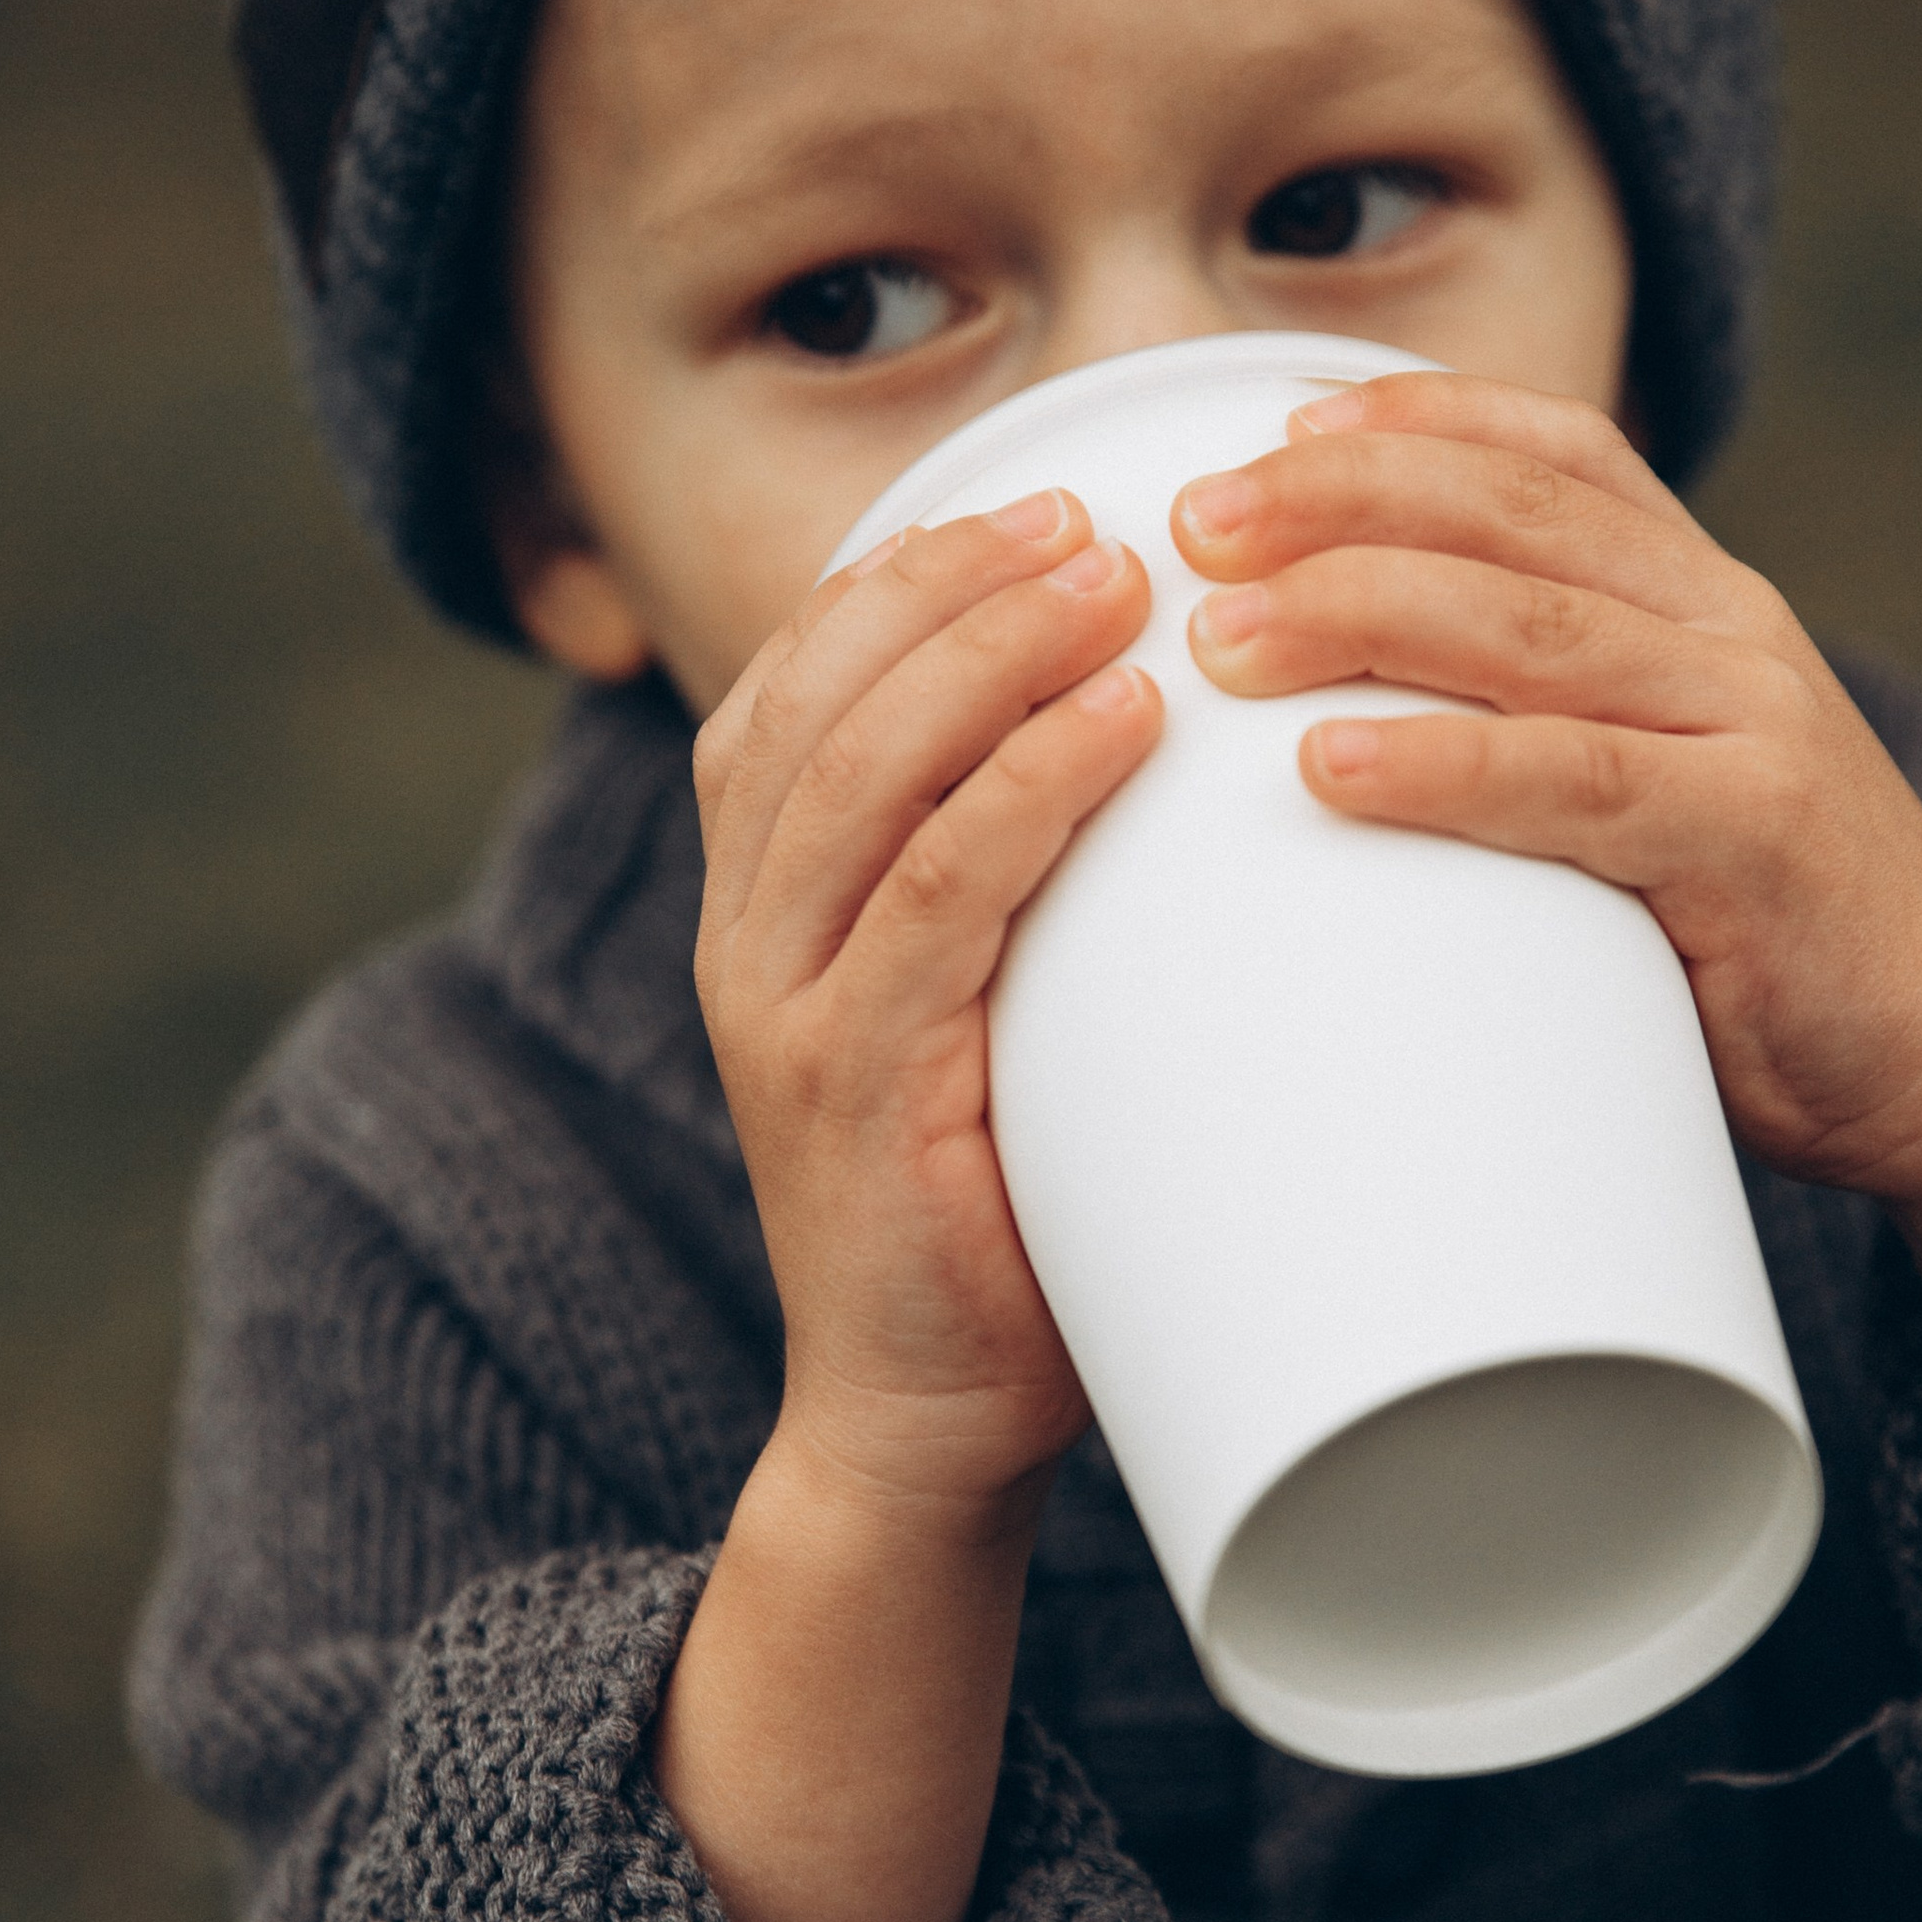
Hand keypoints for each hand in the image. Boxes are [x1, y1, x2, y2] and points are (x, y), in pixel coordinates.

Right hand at [692, 491, 1157, 1516]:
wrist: (923, 1421)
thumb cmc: (998, 1206)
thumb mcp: (993, 1012)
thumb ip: (1024, 894)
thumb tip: (1179, 756)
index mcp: (762, 899)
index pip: (794, 680)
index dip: (903, 573)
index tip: (1036, 500)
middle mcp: (743, 933)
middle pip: (817, 692)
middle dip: (954, 580)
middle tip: (1100, 516)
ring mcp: (777, 1009)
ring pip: (860, 770)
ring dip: (992, 653)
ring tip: (1120, 582)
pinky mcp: (841, 1088)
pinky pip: (929, 899)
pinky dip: (1024, 792)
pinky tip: (1122, 727)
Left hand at [1172, 370, 1921, 1226]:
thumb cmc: (1771, 948)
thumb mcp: (1667, 796)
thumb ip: (1554, 737)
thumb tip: (1343, 742)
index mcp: (1710, 601)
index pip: (1558, 455)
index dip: (1415, 421)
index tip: (1274, 429)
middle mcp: (1733, 631)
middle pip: (1513, 515)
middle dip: (1339, 501)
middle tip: (1194, 525)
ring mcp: (1751, 725)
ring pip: (1526, 627)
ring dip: (1357, 612)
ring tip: (1224, 638)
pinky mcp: (1754, 838)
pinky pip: (1572, 781)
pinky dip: (1443, 766)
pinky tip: (1332, 767)